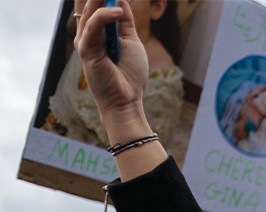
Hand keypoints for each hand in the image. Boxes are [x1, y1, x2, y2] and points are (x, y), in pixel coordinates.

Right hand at [74, 0, 149, 141]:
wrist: (126, 99)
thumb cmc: (129, 74)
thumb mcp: (131, 41)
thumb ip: (125, 21)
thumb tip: (120, 0)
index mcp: (98, 31)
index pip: (94, 5)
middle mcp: (88, 34)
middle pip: (89, 4)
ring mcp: (85, 41)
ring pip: (90, 11)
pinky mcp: (86, 49)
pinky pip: (93, 26)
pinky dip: (105, 16)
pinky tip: (118, 12)